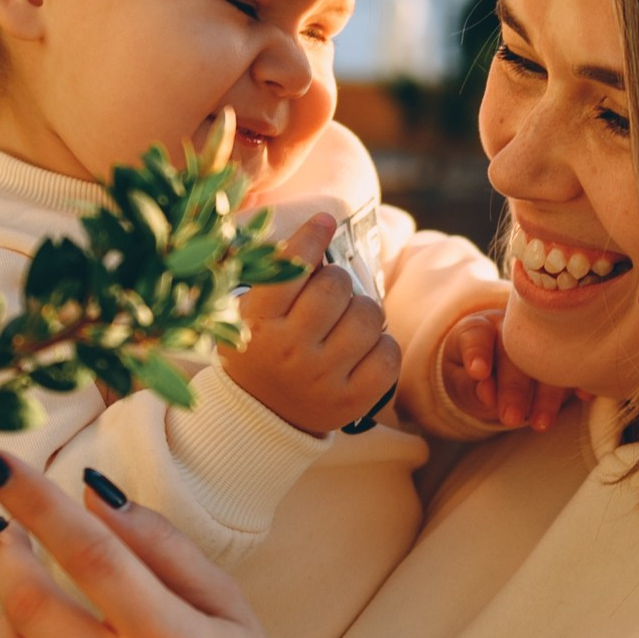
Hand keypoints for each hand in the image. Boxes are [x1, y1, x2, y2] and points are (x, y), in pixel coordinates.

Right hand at [219, 213, 399, 435]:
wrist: (261, 416)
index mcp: (257, 325)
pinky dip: (381, 345)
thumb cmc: (260, 349)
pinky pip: (388, 353)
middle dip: (338, 282)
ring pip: (369, 317)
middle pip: (336, 287)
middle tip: (331, 295)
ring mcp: (322, 379)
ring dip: (363, 311)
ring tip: (346, 324)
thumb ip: (277, 274)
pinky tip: (362, 349)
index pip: (289, 269)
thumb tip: (323, 224)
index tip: (324, 221)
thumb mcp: (249, 312)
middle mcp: (288, 352)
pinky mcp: (352, 401)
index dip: (311, 238)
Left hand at [439, 307, 574, 431]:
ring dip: (546, 395)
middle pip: (516, 353)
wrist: (490, 367)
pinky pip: (573, 366)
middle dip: (514, 388)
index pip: (476, 335)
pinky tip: (585, 395)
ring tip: (540, 423)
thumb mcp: (458, 380)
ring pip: (547, 362)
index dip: (477, 352)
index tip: (477, 373)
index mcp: (479, 329)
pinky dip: (579, 380)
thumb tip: (486, 393)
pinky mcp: (562, 356)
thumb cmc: (468, 372)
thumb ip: (467, 386)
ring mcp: (541, 339)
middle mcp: (512, 328)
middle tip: (510, 418)